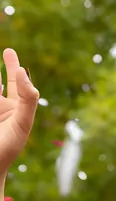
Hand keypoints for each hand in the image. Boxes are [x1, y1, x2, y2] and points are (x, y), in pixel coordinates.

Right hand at [0, 48, 39, 179]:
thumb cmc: (6, 149)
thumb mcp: (22, 123)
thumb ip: (28, 99)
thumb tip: (24, 72)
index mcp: (14, 110)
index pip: (16, 85)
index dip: (14, 69)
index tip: (10, 55)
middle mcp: (0, 109)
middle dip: (2, 68)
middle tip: (7, 50)